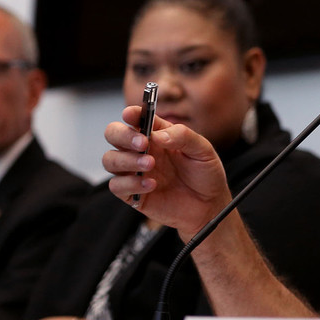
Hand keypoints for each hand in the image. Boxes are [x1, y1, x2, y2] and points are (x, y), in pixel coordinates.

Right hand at [102, 106, 232, 238]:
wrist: (209, 206)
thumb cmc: (205, 174)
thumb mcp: (203, 150)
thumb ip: (182, 136)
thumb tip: (158, 135)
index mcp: (157, 134)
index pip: (136, 118)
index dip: (131, 114)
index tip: (131, 115)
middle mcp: (142, 150)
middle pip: (113, 134)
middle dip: (122, 135)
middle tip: (142, 143)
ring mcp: (134, 171)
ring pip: (110, 159)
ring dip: (126, 160)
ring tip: (150, 164)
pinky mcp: (132, 193)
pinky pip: (117, 186)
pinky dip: (131, 184)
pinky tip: (152, 185)